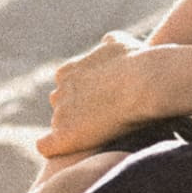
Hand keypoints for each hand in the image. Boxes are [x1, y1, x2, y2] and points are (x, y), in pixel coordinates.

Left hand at [38, 31, 153, 157]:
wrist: (145, 82)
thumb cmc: (138, 61)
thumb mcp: (121, 43)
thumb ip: (108, 44)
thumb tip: (106, 42)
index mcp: (68, 70)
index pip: (66, 85)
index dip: (83, 94)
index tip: (100, 101)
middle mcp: (60, 90)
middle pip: (60, 104)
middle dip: (76, 111)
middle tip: (100, 119)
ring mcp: (60, 113)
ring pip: (59, 125)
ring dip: (74, 130)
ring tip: (97, 136)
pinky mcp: (65, 135)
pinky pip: (46, 146)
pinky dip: (54, 148)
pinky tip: (68, 151)